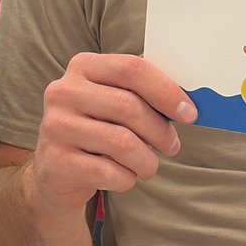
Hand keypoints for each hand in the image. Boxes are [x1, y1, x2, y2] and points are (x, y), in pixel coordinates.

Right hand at [30, 52, 195, 215]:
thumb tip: (188, 106)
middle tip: (172, 146)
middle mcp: (63, 92)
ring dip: (147, 160)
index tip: (189, 113)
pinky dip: (127, 178)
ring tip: (148, 166)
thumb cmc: (98, 132)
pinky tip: (124, 176)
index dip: (167, 91)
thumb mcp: (113, 103)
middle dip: (160, 131)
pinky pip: (109, 172)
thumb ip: (143, 96)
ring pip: (122, 143)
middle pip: (129, 107)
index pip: (132, 69)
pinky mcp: (56, 161)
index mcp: (83, 67)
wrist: (56, 172)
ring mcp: (56, 127)